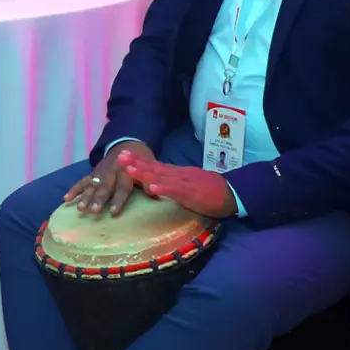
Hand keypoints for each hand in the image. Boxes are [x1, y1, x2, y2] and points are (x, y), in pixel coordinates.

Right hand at [62, 139, 154, 215]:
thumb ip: (149, 179)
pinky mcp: (93, 173)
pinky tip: (66, 199)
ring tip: (80, 208)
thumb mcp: (149, 166)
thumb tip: (155, 192)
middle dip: (98, 199)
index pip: (122, 187)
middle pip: (104, 187)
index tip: (113, 212)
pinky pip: (82, 181)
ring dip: (85, 197)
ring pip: (91, 185)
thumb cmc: (141, 159)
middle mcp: (111, 171)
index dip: (118, 200)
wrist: (127, 142)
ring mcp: (100, 172)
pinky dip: (74, 189)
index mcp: (126, 170)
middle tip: (94, 211)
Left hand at [116, 154, 237, 219]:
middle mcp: (178, 174)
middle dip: (136, 162)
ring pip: (162, 177)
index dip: (138, 160)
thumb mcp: (188, 183)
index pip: (154, 165)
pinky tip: (152, 188)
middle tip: (118, 156)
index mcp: (177, 173)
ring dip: (145, 173)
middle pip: (154, 167)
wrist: (231, 194)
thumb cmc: (209, 191)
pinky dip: (164, 189)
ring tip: (129, 170)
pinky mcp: (192, 194)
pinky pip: (176, 191)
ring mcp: (185, 183)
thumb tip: (153, 182)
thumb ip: (172, 181)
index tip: (122, 154)